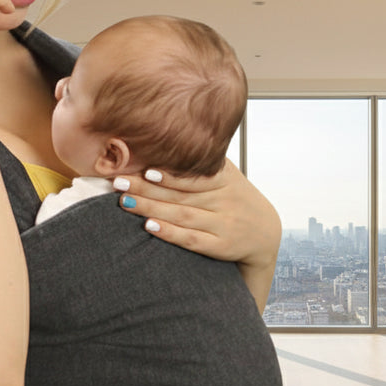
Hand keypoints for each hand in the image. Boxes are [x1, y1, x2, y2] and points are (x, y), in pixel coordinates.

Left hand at [114, 159, 281, 269]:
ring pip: (182, 215)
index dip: (169, 172)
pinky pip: (192, 240)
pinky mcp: (220, 246)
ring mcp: (223, 224)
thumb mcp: (229, 176)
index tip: (143, 166)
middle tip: (120, 182)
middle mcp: (224, 200)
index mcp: (225, 179)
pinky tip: (150, 227)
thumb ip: (205, 163)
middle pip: (181, 194)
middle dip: (147, 188)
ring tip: (126, 202)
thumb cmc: (237, 199)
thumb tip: (169, 139)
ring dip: (152, 209)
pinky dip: (170, 233)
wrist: (265, 233)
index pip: (193, 174)